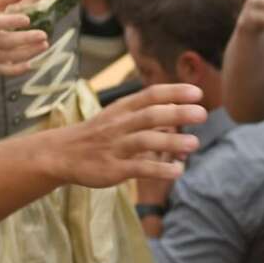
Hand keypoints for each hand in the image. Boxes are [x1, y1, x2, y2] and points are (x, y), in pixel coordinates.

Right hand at [61, 83, 205, 186]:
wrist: (61, 154)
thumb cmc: (98, 134)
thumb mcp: (117, 116)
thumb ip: (147, 115)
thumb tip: (181, 118)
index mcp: (121, 109)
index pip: (150, 95)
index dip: (174, 92)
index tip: (197, 92)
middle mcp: (119, 125)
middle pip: (150, 115)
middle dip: (177, 113)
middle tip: (203, 113)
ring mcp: (115, 147)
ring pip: (145, 141)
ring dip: (171, 141)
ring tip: (194, 144)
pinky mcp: (112, 169)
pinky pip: (138, 168)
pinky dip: (159, 169)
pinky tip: (178, 170)